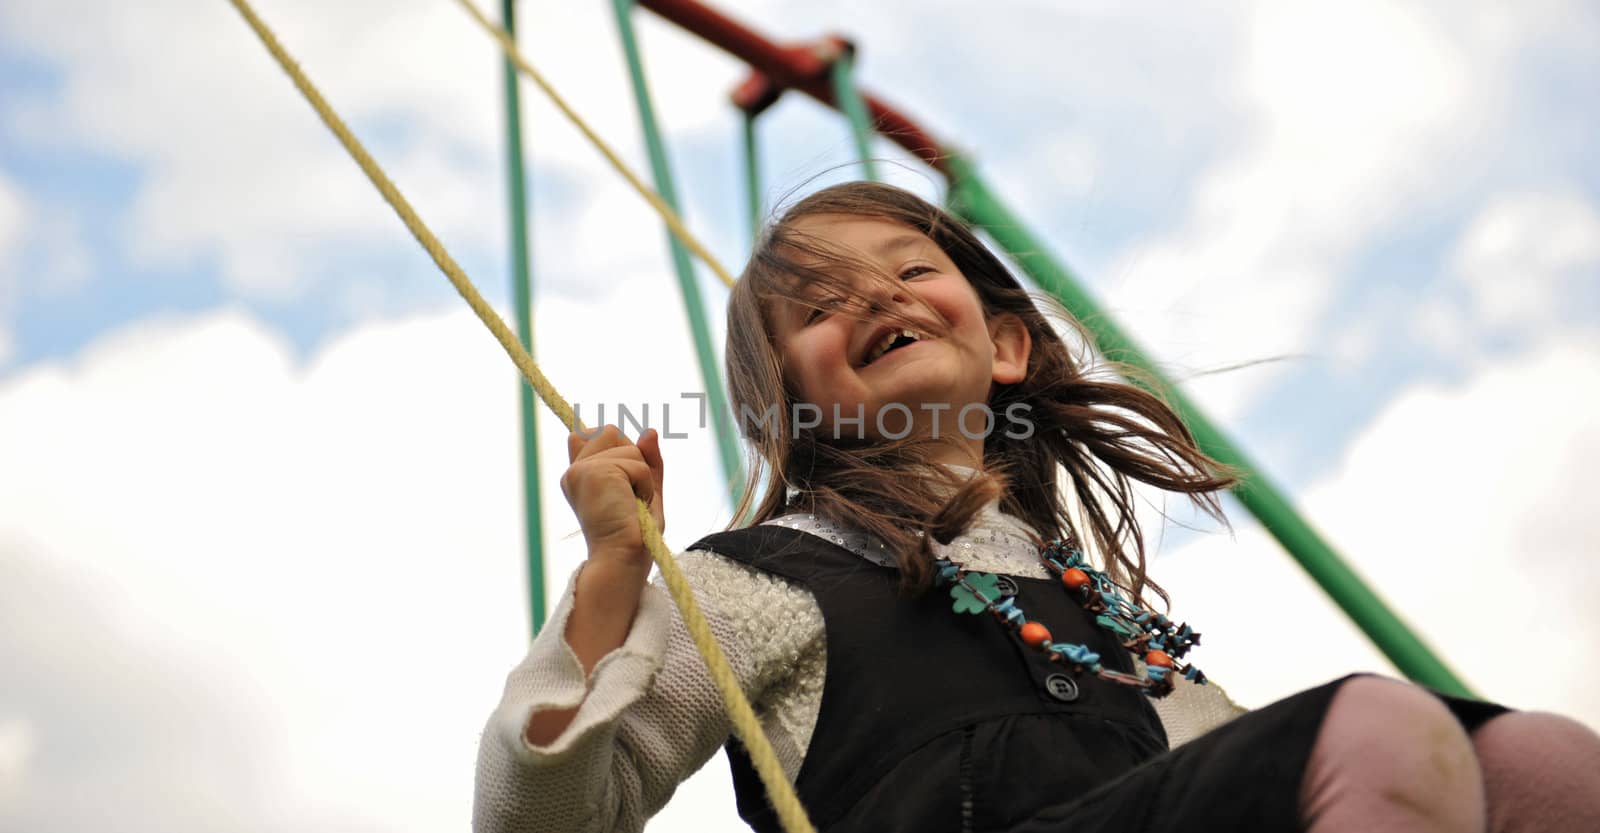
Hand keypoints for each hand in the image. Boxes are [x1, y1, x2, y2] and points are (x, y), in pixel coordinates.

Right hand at [560, 425, 665, 573]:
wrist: (622, 557)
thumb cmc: (633, 533)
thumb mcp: (645, 489)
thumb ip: (648, 460)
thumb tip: (651, 431)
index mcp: (579, 475)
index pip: (592, 433)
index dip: (615, 447)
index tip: (622, 481)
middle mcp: (574, 471)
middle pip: (611, 431)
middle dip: (633, 461)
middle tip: (629, 497)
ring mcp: (581, 470)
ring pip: (628, 446)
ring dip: (641, 475)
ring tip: (630, 503)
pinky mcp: (594, 471)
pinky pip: (637, 463)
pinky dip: (644, 485)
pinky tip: (632, 505)